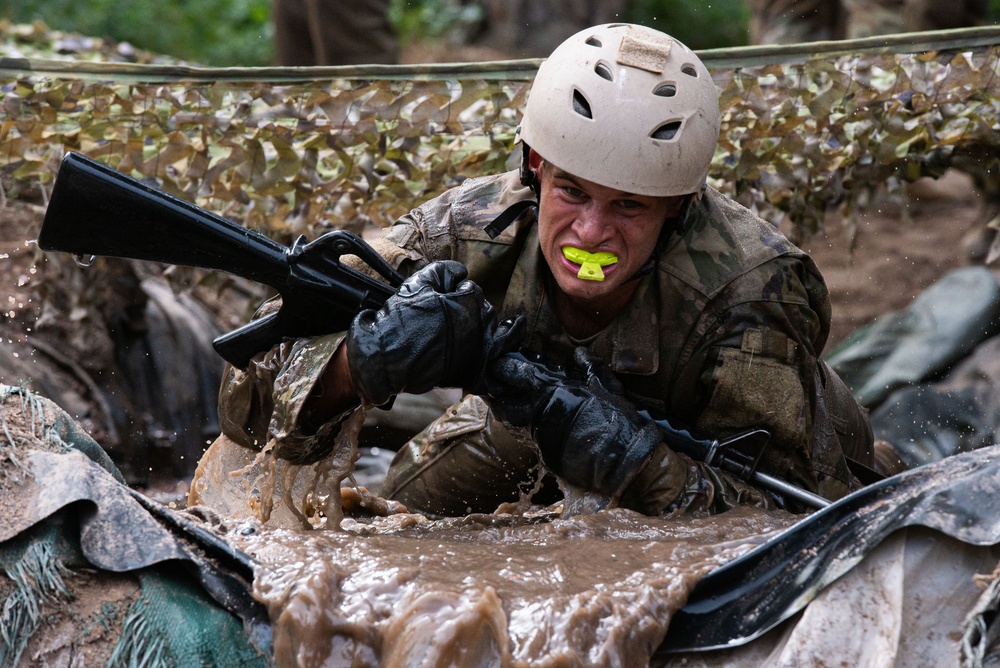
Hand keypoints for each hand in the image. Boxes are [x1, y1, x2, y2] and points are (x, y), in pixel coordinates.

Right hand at [347, 260, 522, 405]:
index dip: (457, 291)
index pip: (473, 290)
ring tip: (455, 331)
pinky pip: (488, 358)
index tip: (444, 298)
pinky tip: (469, 350)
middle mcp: (479, 327)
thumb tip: (460, 271)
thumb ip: (442, 271)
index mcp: (469, 304)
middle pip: (484, 311)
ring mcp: (477, 350)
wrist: (386, 360)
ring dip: (476, 328)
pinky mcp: (472, 369)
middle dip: (469, 309)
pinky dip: (482, 352)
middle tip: (447, 315)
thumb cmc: (400, 322)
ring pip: (488, 333)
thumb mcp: (418, 284)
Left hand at [485, 348, 660, 497]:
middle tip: (495, 384)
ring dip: (507, 410)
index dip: (506, 368)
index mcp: (554, 390)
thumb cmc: (617, 420)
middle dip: (498, 392)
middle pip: (506, 400)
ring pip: (512, 420)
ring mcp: (540, 434)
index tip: (498, 363)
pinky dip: (523, 428)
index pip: (520, 374)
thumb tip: (579, 353)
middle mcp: (541, 412)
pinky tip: (524, 423)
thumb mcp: (606, 387)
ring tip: (504, 402)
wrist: (622, 459)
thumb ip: (590, 367)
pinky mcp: (544, 452)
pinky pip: (527, 436)